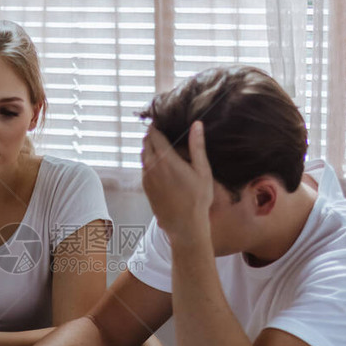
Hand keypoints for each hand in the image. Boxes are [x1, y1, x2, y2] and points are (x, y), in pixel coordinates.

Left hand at [141, 121, 213, 242]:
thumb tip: (197, 124)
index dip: (156, 125)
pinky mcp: (145, 187)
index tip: (161, 120)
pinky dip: (150, 162)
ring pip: (143, 155)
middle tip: (164, 132)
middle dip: (153, 135)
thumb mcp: (202, 170)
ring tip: (164, 148)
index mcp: (165, 159)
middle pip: (146, 142)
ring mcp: (146, 177)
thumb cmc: (197, 199)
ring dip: (150, 148)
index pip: (154, 133)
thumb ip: (197, 146)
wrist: (184, 225)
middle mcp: (151, 166)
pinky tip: (163, 166)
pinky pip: (144, 168)